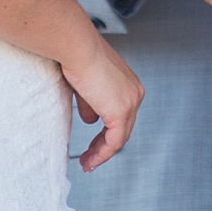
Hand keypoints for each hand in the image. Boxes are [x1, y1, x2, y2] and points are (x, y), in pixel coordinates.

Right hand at [60, 32, 142, 171]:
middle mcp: (134, 92)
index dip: (108, 131)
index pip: (123, 114)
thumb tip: (91, 120)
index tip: (95, 143)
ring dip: (102, 153)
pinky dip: (102, 154)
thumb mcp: (86, 84)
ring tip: (88, 163)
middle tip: (91, 157)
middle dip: (105, 145)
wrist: (77, 47)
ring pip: (120, 137)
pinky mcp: (120, 111)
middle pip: (124, 127)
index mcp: (128, 83)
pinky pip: (114, 142)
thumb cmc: (76, 56)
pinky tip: (90, 161)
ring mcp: (130, 102)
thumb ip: (92, 104)